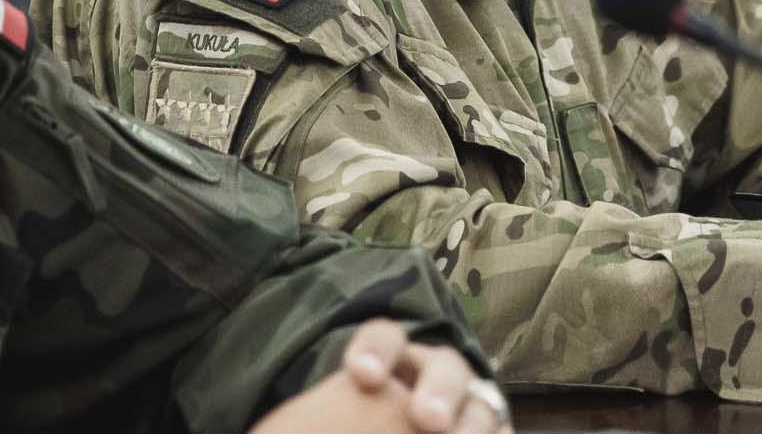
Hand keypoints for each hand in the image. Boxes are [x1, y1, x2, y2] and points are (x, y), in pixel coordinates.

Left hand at [338, 319, 509, 433]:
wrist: (372, 419)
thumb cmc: (339, 415)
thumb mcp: (327, 406)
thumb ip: (322, 404)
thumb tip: (263, 425)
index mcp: (387, 356)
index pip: (383, 337)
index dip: (376, 351)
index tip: (360, 375)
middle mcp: (429, 369)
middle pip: (440, 366)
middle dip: (437, 389)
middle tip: (426, 419)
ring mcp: (462, 398)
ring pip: (477, 397)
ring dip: (473, 418)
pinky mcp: (481, 421)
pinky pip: (496, 423)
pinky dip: (498, 432)